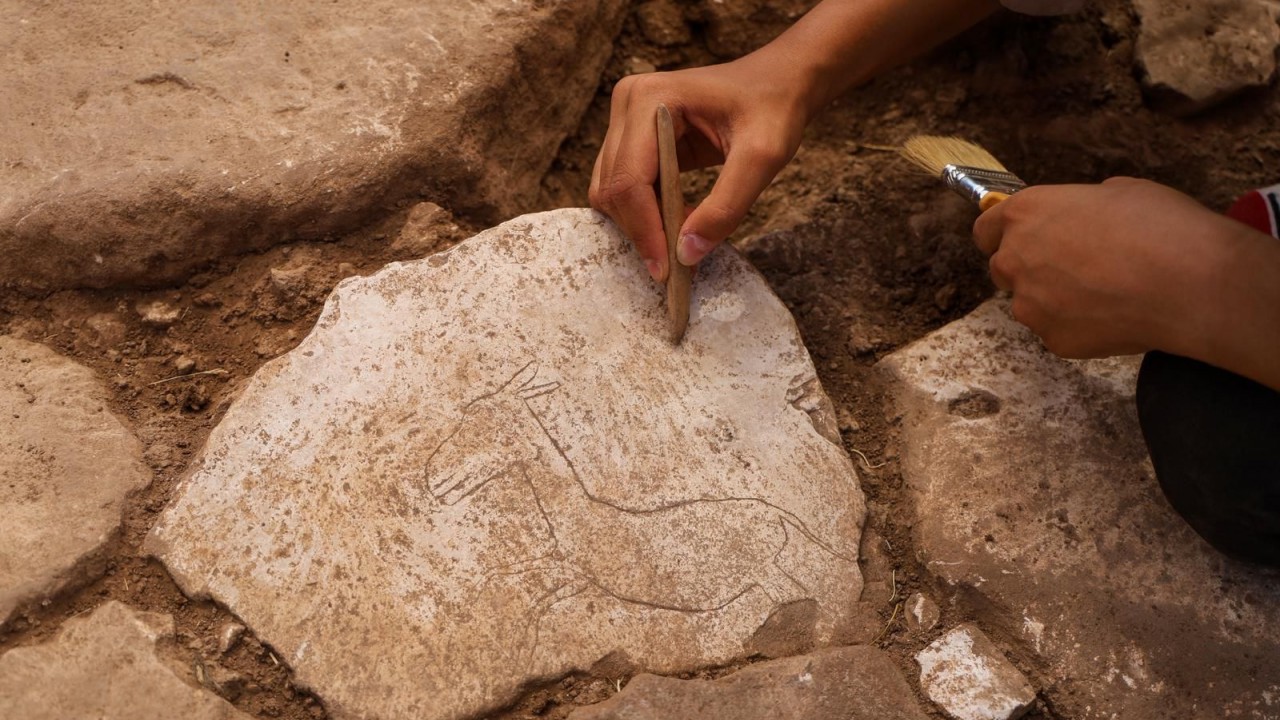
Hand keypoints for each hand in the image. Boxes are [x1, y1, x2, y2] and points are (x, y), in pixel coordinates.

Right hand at [589, 57, 809, 280]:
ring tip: (684, 239)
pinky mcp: (633, 137)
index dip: (644, 231)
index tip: (667, 272)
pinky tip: (680, 221)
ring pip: (611, 192)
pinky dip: (646, 214)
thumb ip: (726, 207)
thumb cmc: (773, 109)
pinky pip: (624, 187)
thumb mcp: (763, 158)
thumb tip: (687, 255)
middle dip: (643, 232)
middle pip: (613, 189)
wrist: (780, 82)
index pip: (629, 180)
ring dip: (642, 225)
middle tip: (680, 265)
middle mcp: (628, 103)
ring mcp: (626, 119)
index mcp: (651, 99)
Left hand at [972, 178, 1262, 360]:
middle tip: (1071, 267)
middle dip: (1028, 268)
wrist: (1189, 283)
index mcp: (1026, 213)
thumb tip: (1080, 217)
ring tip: (1104, 292)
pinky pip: (1057, 330)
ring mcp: (1030, 304)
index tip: (1016, 239)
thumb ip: (1080, 207)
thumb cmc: (1160, 227)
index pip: (985, 229)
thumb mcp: (1119, 191)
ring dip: (1054, 299)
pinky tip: (1114, 314)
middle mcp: (1016, 258)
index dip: (1000, 235)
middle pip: (1002, 268)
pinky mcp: (1052, 339)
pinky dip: (1078, 325)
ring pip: (1030, 303)